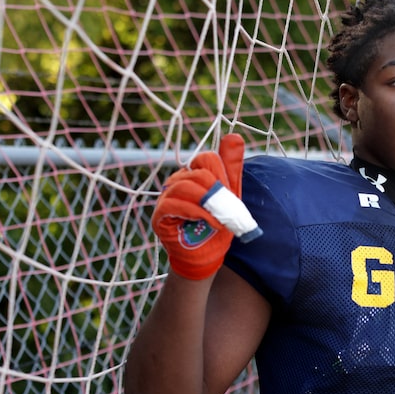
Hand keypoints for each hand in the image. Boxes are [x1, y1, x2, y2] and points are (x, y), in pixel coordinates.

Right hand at [151, 134, 245, 279]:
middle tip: (229, 210)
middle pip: (198, 172)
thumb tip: (234, 136)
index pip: (206, 159)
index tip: (231, 196)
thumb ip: (230, 168)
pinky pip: (175, 204)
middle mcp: (177, 182)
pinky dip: (197, 212)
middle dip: (218, 191)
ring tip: (221, 219)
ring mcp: (166, 198)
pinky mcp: (160, 215)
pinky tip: (211, 222)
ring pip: (186, 186)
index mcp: (194, 175)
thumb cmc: (216, 227)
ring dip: (209, 202)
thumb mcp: (229, 196)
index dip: (222, 175)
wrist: (206, 257)